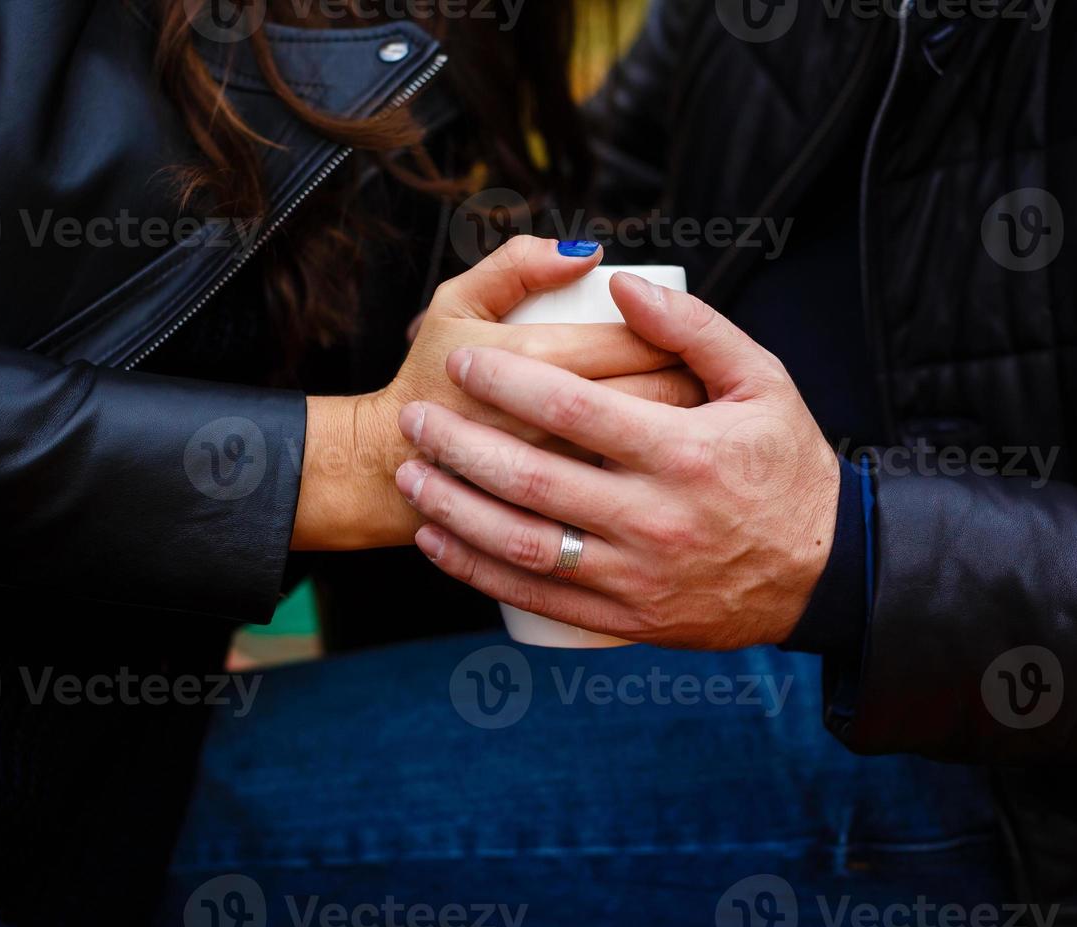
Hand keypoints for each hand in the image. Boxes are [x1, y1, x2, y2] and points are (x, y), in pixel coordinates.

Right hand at [291, 239, 704, 549]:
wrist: (386, 472)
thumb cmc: (427, 380)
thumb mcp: (455, 305)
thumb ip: (516, 265)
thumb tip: (588, 253)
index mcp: (534, 359)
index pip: (637, 340)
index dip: (668, 334)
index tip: (670, 334)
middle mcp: (555, 424)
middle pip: (660, 393)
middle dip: (688, 379)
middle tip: (691, 371)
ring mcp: (561, 483)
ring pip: (655, 451)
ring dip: (683, 428)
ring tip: (683, 414)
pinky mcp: (561, 523)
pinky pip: (630, 499)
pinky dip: (654, 481)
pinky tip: (659, 468)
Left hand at [392, 273, 839, 648]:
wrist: (825, 574)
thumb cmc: (788, 468)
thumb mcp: (763, 382)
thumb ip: (694, 329)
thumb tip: (620, 284)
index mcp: (684, 452)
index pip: (573, 408)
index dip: (506, 381)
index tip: (463, 363)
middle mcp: (654, 518)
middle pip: (531, 477)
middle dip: (458, 443)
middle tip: (416, 417)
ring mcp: (638, 576)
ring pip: (522, 543)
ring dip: (453, 509)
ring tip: (410, 476)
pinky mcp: (628, 619)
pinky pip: (537, 597)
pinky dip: (478, 570)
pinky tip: (438, 541)